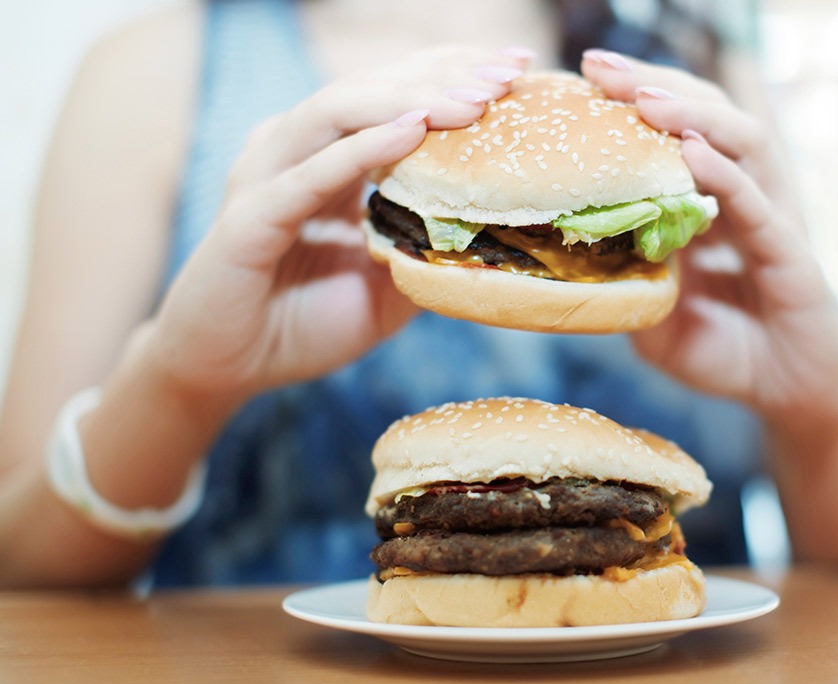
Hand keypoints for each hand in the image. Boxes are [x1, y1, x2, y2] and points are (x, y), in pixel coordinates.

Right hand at [150, 48, 530, 402]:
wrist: (227, 369)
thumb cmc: (302, 324)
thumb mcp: (385, 290)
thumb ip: (423, 254)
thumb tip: (490, 236)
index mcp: (329, 160)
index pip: (395, 98)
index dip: (452, 76)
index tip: (516, 66)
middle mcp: (297, 152)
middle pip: (374, 89)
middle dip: (444, 74)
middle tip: (508, 70)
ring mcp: (268, 176)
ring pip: (340, 112)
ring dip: (410, 99)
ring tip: (472, 98)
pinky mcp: (250, 216)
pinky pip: (310, 174)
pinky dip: (361, 148)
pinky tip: (412, 129)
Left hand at [581, 50, 837, 431]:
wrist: (789, 396)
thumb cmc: (725, 352)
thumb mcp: (658, 318)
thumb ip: (631, 282)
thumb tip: (581, 247)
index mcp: (708, 206)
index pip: (671, 136)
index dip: (631, 105)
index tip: (581, 79)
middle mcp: (744, 198)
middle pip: (704, 121)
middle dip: (653, 87)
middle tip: (600, 67)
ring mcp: (773, 220)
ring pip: (742, 145)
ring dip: (693, 116)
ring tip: (644, 99)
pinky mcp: (793, 256)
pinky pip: (760, 207)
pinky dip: (727, 177)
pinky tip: (694, 152)